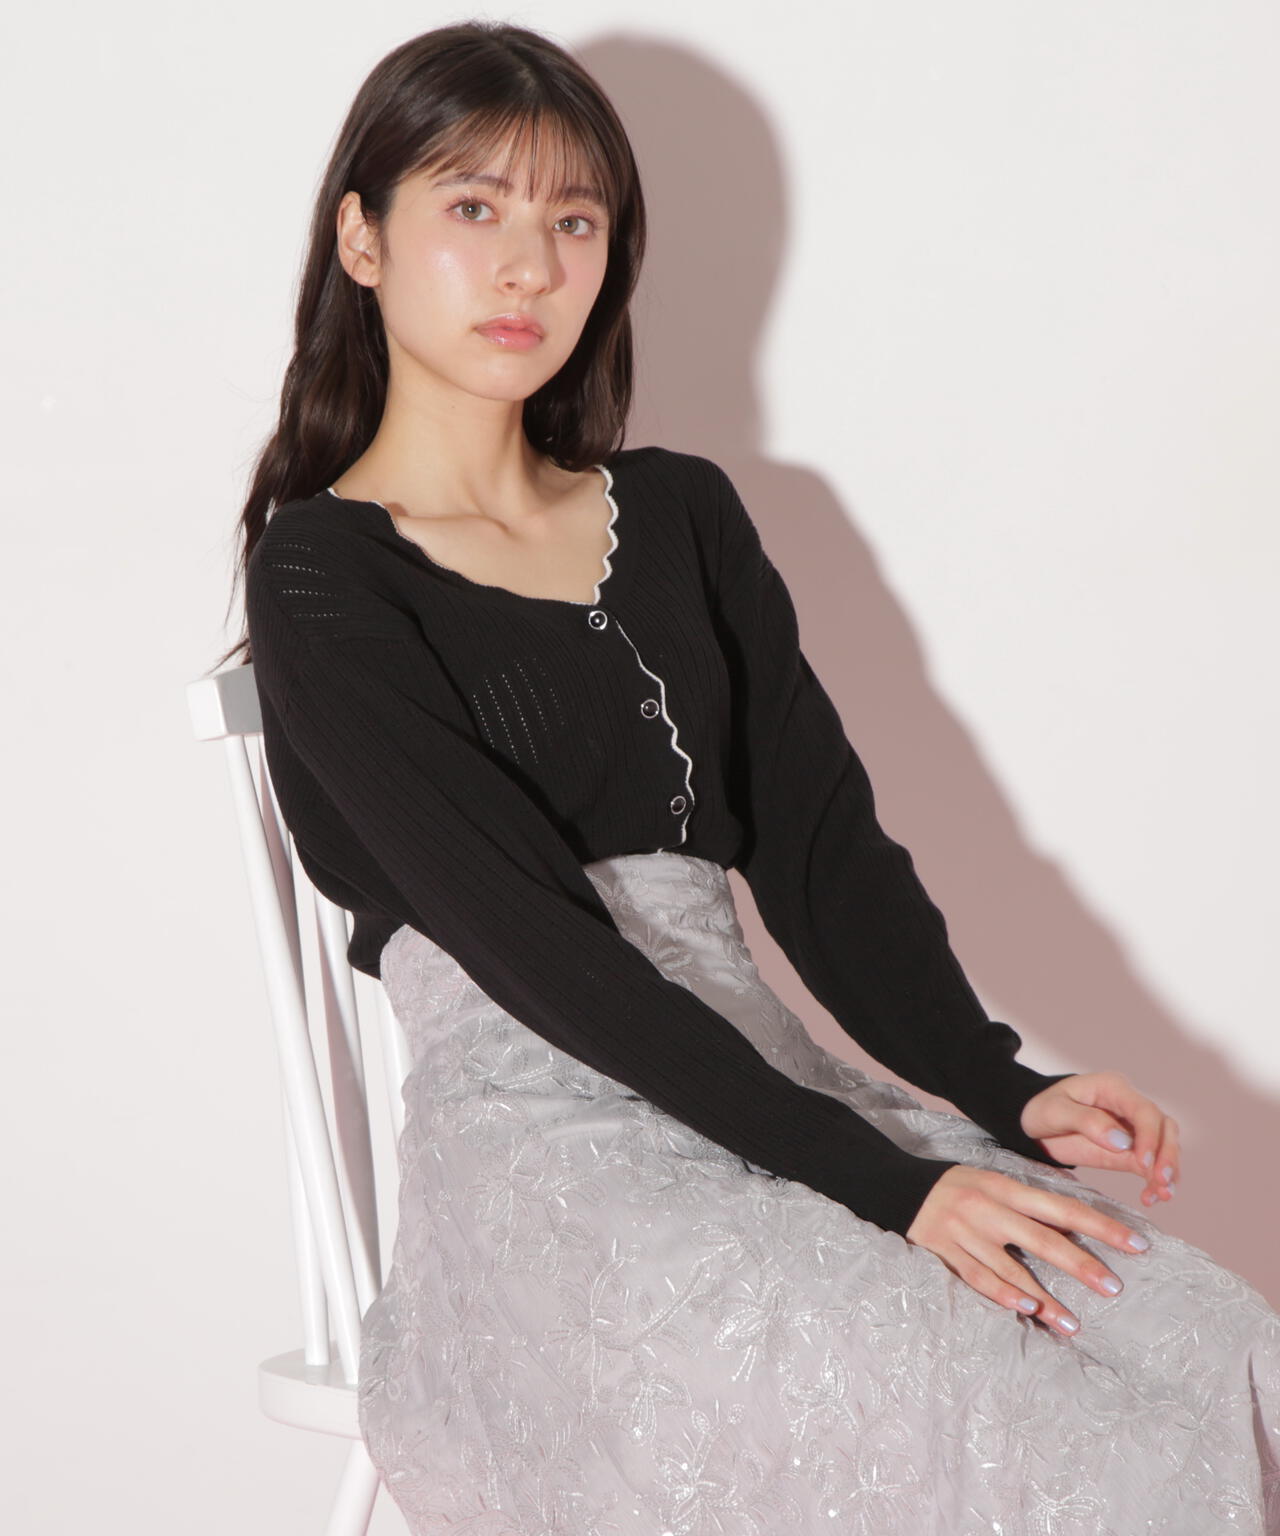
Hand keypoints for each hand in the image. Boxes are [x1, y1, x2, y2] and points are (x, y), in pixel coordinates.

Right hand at [904, 1163, 1150, 1335]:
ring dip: (1045, 1298)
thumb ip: (1027, 1199)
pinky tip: (1027, 1312)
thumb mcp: (992, 1179)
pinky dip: (1004, 1295)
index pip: (1062, 1208)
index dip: (1101, 1225)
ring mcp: (966, 1231)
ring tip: (1073, 1324)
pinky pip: (978, 1277)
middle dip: (1081, 1265)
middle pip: (1043, 1239)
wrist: (898, 1186)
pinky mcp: (945, 1251)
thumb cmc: (956, 1186)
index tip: (1136, 1243)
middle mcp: (989, 1209)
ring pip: (1012, 1268)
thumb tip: (1074, 1214)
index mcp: (1006, 1188)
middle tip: (1113, 1287)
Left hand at [1018, 1070, 1180, 1207]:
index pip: (1143, 1110)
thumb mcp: (1054, 1111)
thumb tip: (1124, 1142)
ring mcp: (1133, 1127)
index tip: (1143, 1163)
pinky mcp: (1131, 1149)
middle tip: (1162, 1182)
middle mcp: (1129, 1105)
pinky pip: (1152, 1163)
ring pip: (1166, 1145)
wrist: (1034, 1123)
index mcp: (1112, 1088)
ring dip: (1168, 1170)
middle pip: (1164, 1126)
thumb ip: (1087, 1122)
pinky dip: (1156, 1180)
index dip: (1149, 1136)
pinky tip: (1151, 1197)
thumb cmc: (1042, 1109)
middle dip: (1167, 1155)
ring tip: (1161, 1195)